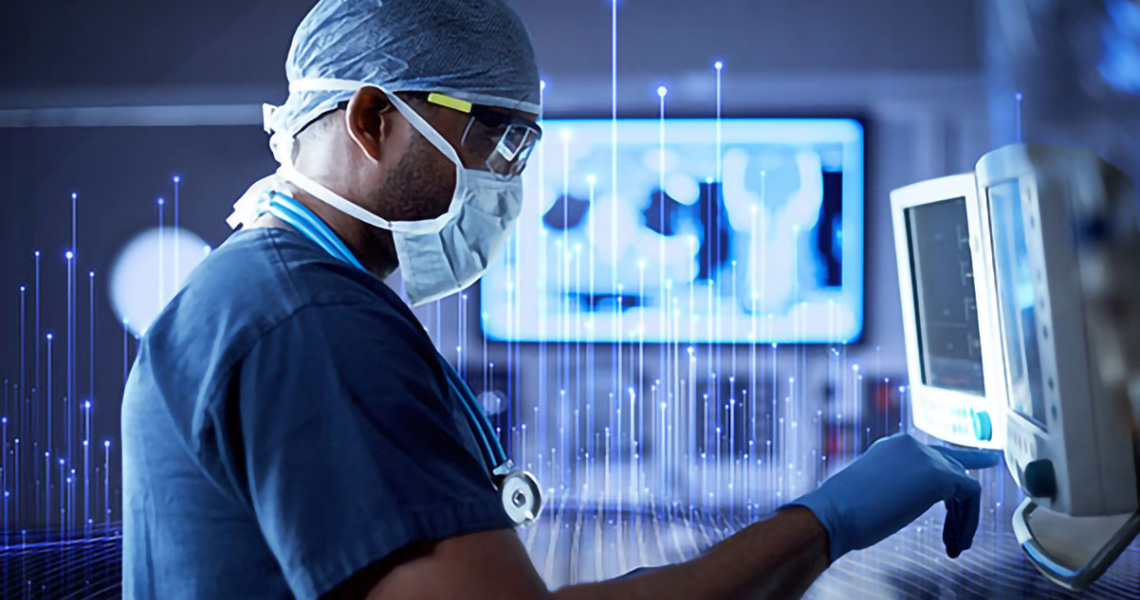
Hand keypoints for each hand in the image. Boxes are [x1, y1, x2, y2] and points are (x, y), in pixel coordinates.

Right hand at [785, 433, 999, 562]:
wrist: (835, 512)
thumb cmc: (844, 513)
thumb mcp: (875, 492)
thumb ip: (897, 488)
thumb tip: (907, 501)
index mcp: (892, 447)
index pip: (934, 454)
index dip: (957, 467)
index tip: (985, 462)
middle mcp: (911, 445)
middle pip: (953, 469)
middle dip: (960, 508)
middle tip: (957, 539)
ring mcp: (925, 456)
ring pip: (964, 485)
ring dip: (963, 520)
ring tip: (954, 548)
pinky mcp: (938, 474)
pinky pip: (971, 495)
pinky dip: (969, 522)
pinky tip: (956, 543)